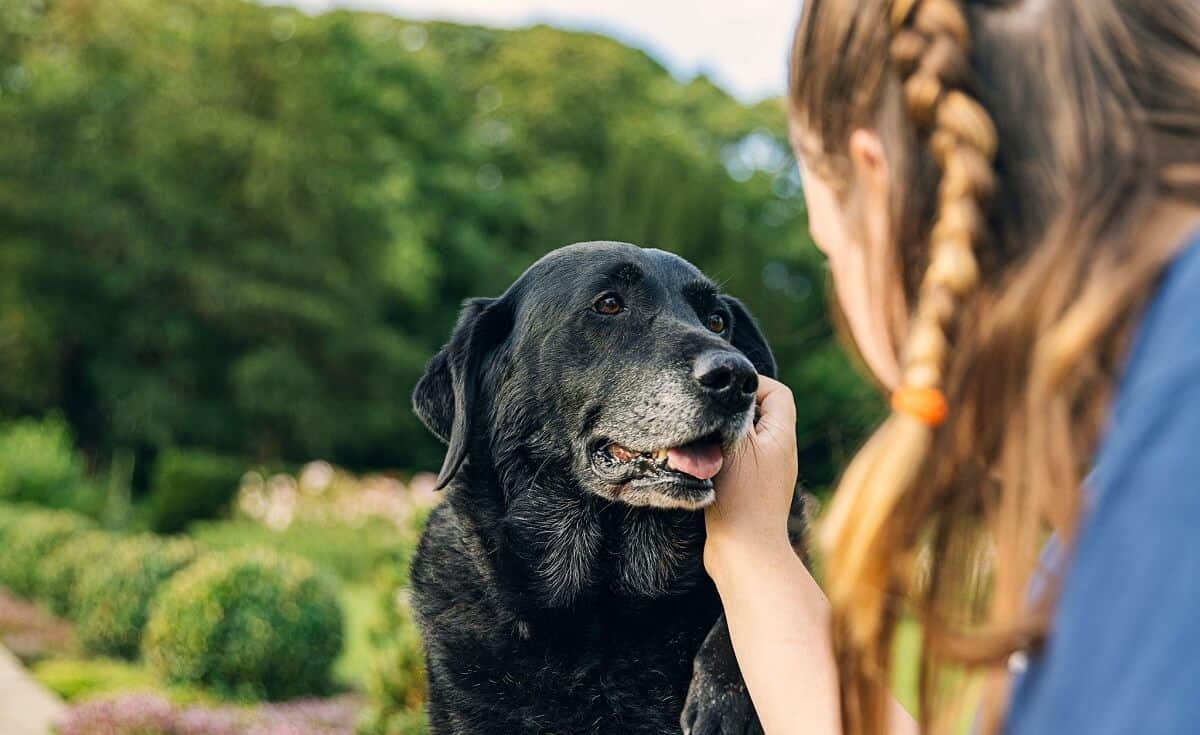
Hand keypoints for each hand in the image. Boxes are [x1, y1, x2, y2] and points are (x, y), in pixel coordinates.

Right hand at [705, 375, 798, 580]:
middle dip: (732, 410)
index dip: (752, 383)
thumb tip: (728, 391)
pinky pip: (737, 462)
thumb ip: (733, 412)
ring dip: (721, 436)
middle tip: (707, 414)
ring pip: (744, 439)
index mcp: (782, 435)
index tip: (723, 391)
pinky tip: (699, 466)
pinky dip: (719, 458)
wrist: (744, 553)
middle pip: (760, 414)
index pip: (777, 392)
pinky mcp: (751, 493)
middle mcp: (780, 453)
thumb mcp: (736, 443)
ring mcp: (767, 474)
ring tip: (700, 441)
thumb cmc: (741, 496)